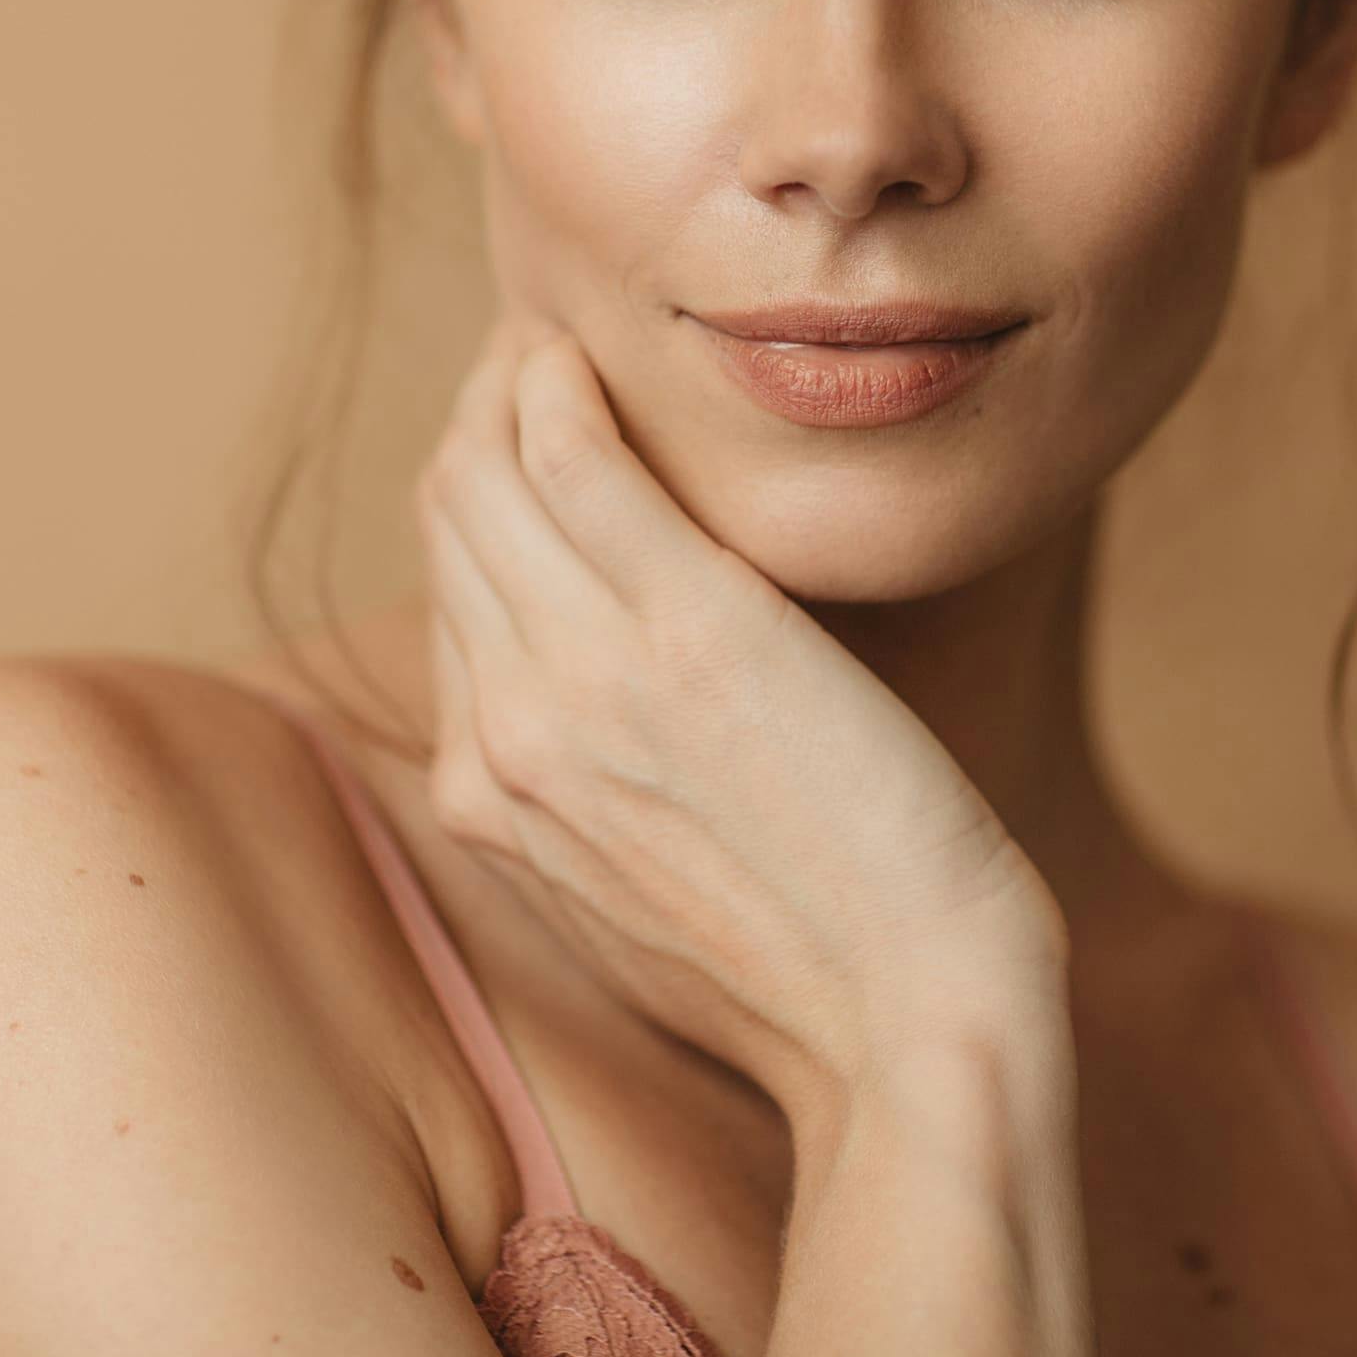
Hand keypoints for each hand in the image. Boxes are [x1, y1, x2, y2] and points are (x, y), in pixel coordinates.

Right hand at [414, 306, 1070, 1114]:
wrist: (910, 1013)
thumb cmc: (805, 949)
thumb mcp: (637, 888)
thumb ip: (580, 792)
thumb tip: (579, 709)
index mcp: (485, 796)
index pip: (446, 592)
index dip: (477, 498)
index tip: (525, 434)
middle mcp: (502, 731)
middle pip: (446, 517)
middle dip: (477, 417)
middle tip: (539, 357)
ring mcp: (579, 677)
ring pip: (483, 471)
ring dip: (508, 381)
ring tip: (563, 343)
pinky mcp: (683, 626)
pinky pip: (569, 458)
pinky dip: (558, 386)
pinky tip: (587, 358)